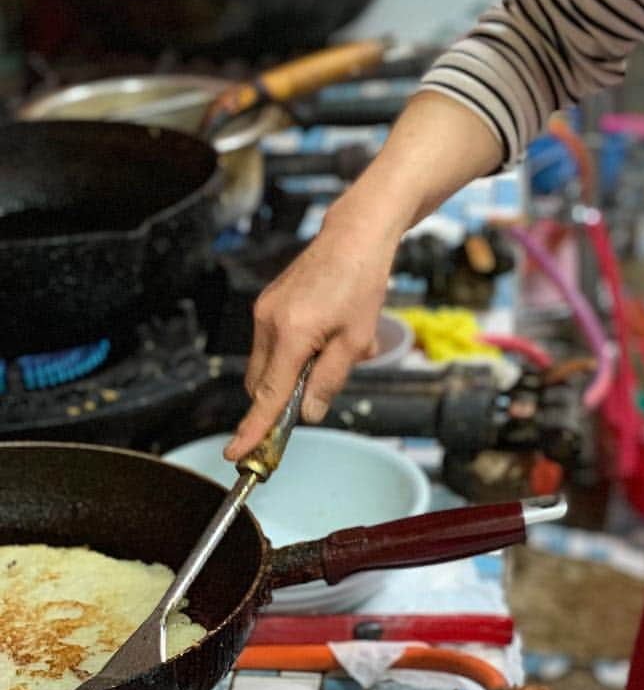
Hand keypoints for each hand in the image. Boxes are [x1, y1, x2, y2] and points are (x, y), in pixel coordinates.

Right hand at [223, 199, 396, 459]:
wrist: (356, 236)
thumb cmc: (362, 282)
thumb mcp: (356, 340)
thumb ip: (329, 381)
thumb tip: (307, 414)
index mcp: (291, 333)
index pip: (267, 395)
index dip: (253, 429)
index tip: (236, 454)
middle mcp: (268, 322)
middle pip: (261, 383)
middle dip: (284, 395)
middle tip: (323, 385)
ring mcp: (265, 310)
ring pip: (268, 364)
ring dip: (295, 370)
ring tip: (337, 346)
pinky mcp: (268, 303)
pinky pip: (274, 342)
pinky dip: (295, 349)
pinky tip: (328, 332)